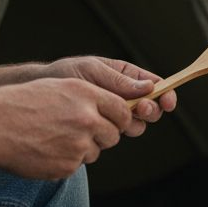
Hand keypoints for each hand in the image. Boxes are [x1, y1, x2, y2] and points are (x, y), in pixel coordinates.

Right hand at [0, 77, 148, 179]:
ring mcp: (78, 145)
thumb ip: (88, 97)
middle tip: (82, 132)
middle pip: (114, 134)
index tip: (115, 121)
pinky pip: (77, 165)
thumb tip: (115, 111)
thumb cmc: (20, 103)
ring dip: (83, 148)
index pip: (123, 110)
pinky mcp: (68, 166)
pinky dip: (65, 160)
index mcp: (86, 95)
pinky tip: (45, 150)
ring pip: (96, 151)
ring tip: (54, 138)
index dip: (121, 118)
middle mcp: (86, 119)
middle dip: (103, 135)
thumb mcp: (56, 87)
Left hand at [41, 56, 176, 131]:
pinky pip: (117, 135)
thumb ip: (119, 81)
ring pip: (136, 126)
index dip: (167, 95)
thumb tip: (149, 87)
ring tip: (115, 118)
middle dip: (150, 111)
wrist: (39, 94)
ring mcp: (115, 115)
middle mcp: (125, 97)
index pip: (156, 86)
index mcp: (127, 77)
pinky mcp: (104, 130)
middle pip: (152, 109)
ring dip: (131, 124)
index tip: (168, 103)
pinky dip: (113, 134)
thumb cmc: (65, 75)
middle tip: (139, 109)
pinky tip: (100, 128)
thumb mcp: (92, 71)